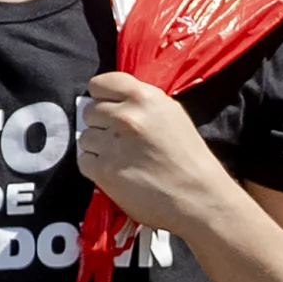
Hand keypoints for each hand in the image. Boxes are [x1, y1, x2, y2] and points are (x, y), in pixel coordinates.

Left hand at [79, 72, 230, 241]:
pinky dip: (96, 168)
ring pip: (85, 138)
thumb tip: (115, 103)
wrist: (199, 197)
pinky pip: (83, 161)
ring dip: (98, 148)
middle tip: (120, 141)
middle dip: (101, 125)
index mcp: (144, 97)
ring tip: (121, 160)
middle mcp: (125, 116)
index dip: (102, 98)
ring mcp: (112, 143)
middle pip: (90, 111)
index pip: (100, 84)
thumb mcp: (171, 115)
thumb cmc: (190, 158)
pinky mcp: (103, 170)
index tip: (109, 109)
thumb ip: (142, 104)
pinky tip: (117, 173)